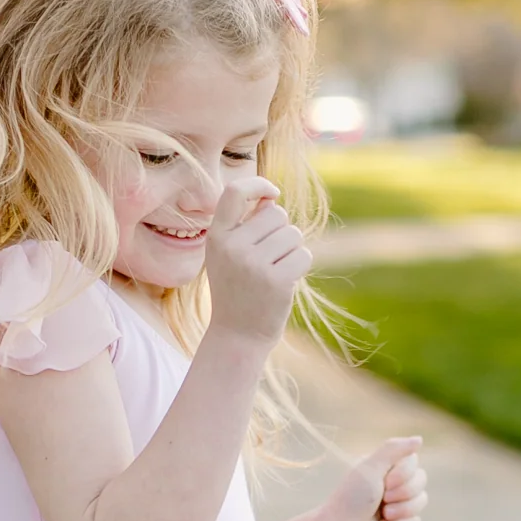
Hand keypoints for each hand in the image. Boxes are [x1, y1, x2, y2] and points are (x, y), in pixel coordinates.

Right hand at [203, 177, 312, 345]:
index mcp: (217, 236)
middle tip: (269, 257)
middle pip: (276, 214)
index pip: (234, 192)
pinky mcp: (276, 280)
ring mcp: (253, 264)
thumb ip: (245, 225)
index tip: (272, 193)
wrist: (237, 336)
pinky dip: (300, 266)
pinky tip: (285, 282)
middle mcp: (232, 247)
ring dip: (291, 250)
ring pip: (293, 234)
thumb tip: (271, 200)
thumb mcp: (229, 255)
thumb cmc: (237, 289)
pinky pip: (303, 254)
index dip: (258, 184)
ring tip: (274, 271)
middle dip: (281, 231)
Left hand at [318, 436, 426, 520]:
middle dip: (403, 493)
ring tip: (383, 515)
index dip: (403, 474)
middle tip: (382, 499)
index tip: (384, 481)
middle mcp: (392, 483)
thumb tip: (419, 439)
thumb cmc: (351, 498)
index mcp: (384, 466)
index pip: (413, 461)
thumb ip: (394, 449)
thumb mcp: (369, 467)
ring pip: (421, 501)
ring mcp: (397, 504)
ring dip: (401, 510)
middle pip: (421, 480)